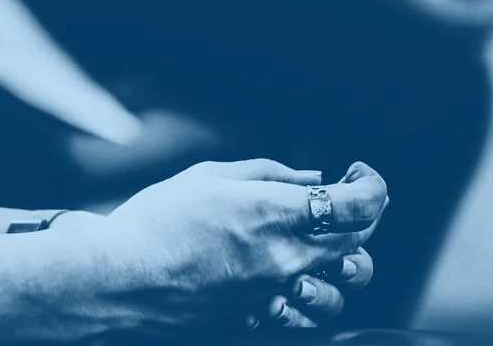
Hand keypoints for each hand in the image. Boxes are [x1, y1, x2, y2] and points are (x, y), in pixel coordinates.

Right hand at [61, 159, 386, 338]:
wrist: (120, 278)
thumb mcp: (210, 176)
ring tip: (317, 243)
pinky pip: (307, 314)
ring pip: (343, 286)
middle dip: (360, 216)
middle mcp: (287, 258)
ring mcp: (276, 294)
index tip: (359, 173)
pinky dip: (310, 294)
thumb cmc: (156, 222)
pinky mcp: (261, 320)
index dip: (372, 185)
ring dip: (340, 261)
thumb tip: (311, 178)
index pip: (359, 204)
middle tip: (340, 200)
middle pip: (359, 242)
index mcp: (278, 213)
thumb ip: (269, 174)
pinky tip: (291, 276)